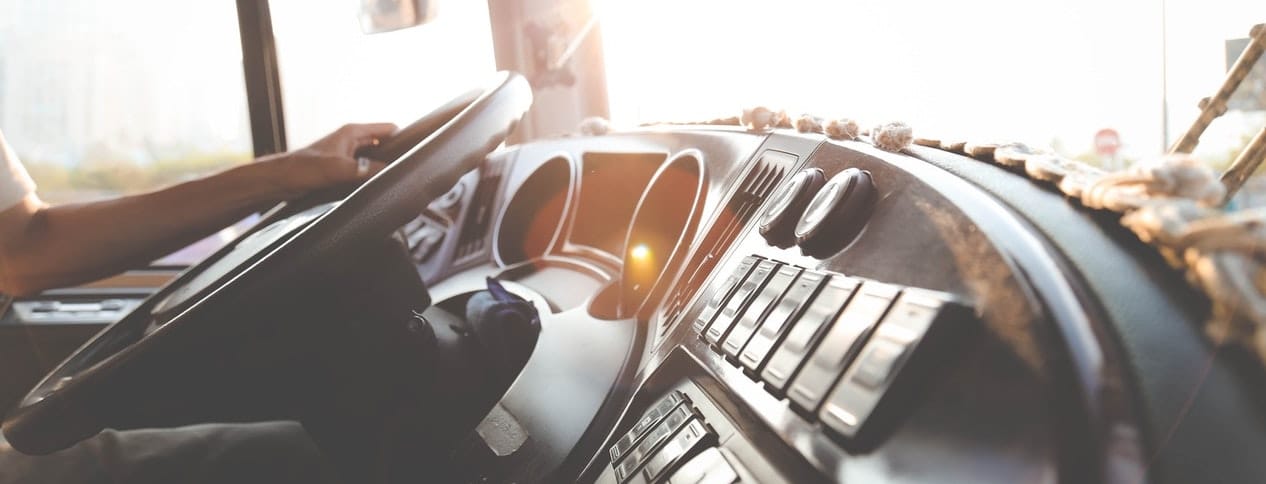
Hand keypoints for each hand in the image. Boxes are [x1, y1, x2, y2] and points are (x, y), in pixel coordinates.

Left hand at [264, 123, 397, 197]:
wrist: (280, 181)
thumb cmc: (303, 169)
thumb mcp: (338, 168)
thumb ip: (364, 169)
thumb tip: (389, 173)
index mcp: (353, 132)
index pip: (389, 128)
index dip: (405, 137)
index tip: (418, 150)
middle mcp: (353, 141)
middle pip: (385, 145)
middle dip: (396, 156)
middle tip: (410, 170)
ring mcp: (349, 155)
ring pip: (376, 160)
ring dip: (383, 169)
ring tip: (396, 181)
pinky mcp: (343, 170)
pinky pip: (365, 172)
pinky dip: (372, 178)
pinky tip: (378, 189)